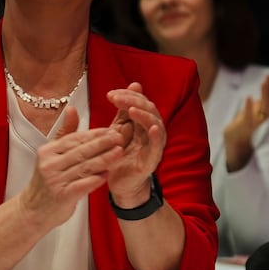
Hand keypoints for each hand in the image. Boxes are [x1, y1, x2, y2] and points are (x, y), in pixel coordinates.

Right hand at [18, 104, 122, 227]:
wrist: (33, 209)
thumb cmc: (47, 181)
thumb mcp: (51, 154)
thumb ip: (64, 133)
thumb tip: (71, 108)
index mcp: (48, 151)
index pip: (74, 139)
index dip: (93, 134)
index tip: (110, 129)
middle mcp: (50, 164)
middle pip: (81, 151)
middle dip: (102, 143)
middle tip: (119, 136)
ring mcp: (55, 180)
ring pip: (84, 167)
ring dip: (104, 159)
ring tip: (119, 153)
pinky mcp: (62, 195)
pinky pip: (82, 185)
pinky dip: (95, 180)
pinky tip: (107, 175)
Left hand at [106, 81, 166, 206]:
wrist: (120, 184)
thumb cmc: (119, 155)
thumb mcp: (117, 129)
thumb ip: (123, 110)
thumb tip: (134, 85)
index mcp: (143, 124)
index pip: (141, 102)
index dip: (128, 95)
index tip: (111, 94)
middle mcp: (151, 133)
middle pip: (150, 110)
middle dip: (133, 101)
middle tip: (115, 98)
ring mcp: (153, 146)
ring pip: (155, 125)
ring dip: (144, 115)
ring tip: (131, 109)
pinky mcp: (152, 161)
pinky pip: (157, 147)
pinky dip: (156, 136)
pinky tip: (151, 128)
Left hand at [221, 73, 268, 172]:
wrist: (235, 145)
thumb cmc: (245, 127)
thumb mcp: (254, 111)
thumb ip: (261, 102)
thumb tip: (267, 87)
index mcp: (267, 115)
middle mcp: (264, 120)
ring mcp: (256, 124)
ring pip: (264, 108)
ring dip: (265, 95)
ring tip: (264, 82)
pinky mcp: (245, 128)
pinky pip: (249, 117)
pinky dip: (249, 108)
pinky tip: (249, 97)